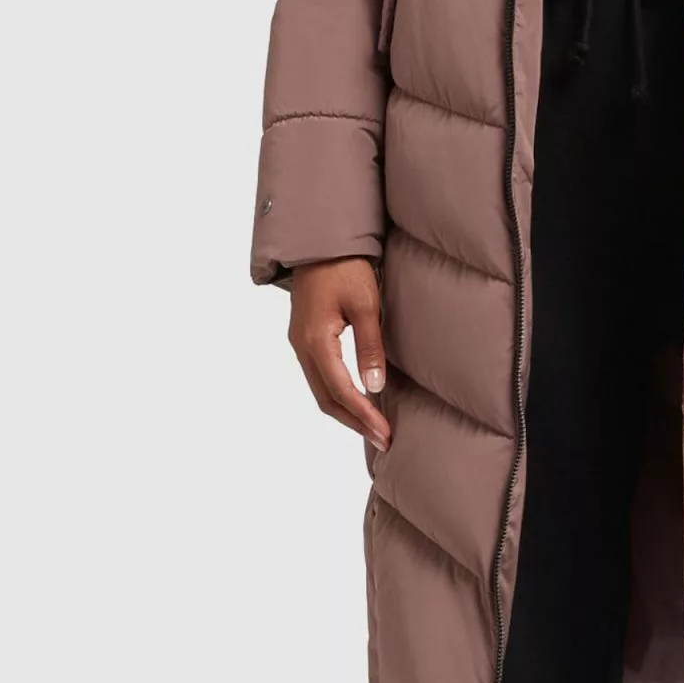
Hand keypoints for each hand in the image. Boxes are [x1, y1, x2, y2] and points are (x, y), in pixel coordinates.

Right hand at [287, 259, 390, 448]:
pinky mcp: (305, 338)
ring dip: (345, 411)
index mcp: (315, 341)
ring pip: (320, 390)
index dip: (363, 415)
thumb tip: (374, 385)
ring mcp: (300, 343)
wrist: (320, 243)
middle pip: (325, 398)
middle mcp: (301, 347)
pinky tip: (356, 400)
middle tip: (381, 439)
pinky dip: (337, 394)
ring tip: (372, 427)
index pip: (340, 390)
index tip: (384, 433)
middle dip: (354, 422)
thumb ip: (370, 346)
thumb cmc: (345, 269)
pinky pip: (319, 376)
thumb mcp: (365, 305)